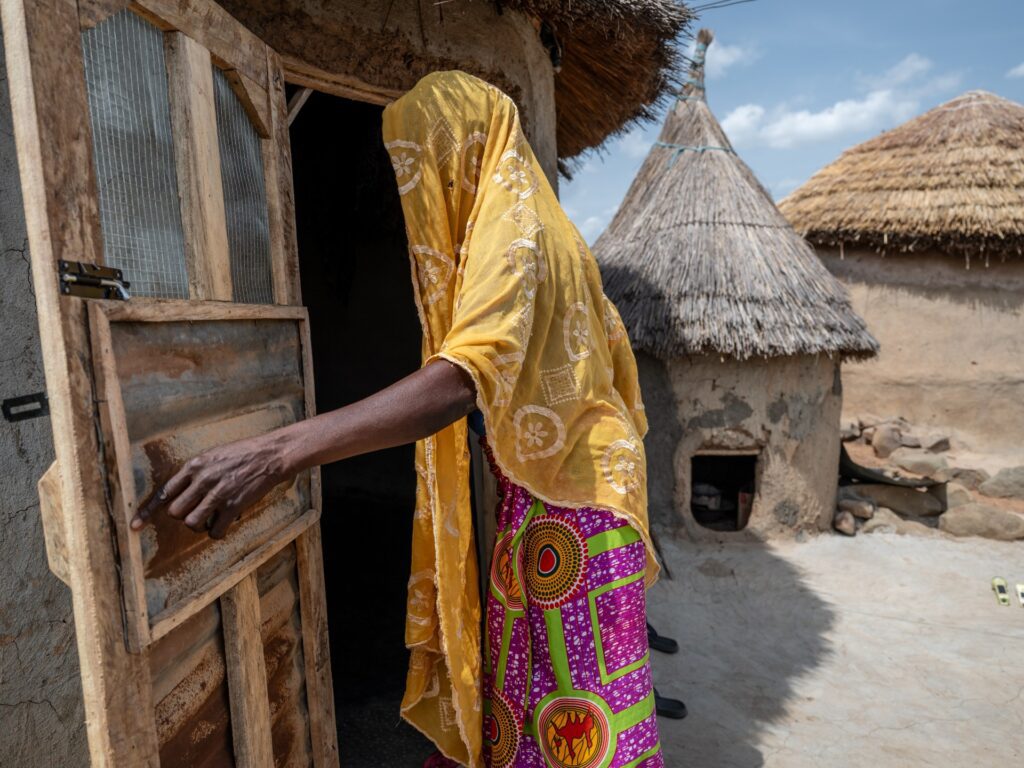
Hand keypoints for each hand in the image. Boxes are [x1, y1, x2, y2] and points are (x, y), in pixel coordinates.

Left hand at [131, 433, 292, 538]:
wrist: (270, 455)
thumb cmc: (243, 454)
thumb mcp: (213, 455)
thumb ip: (196, 472)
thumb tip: (182, 492)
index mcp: (194, 466)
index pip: (163, 492)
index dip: (147, 512)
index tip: (135, 526)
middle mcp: (203, 480)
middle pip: (175, 512)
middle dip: (183, 515)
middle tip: (197, 510)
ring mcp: (218, 494)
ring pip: (192, 523)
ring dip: (199, 525)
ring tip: (210, 517)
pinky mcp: (234, 506)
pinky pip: (215, 531)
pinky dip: (217, 532)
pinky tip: (224, 524)